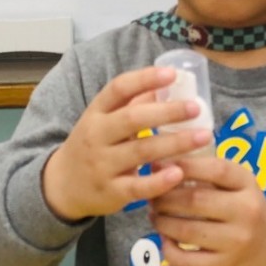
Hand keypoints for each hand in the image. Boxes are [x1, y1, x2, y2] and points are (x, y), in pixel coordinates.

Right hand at [41, 66, 212, 221]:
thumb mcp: (103, 121)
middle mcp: (96, 136)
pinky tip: (179, 172)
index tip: (172, 73)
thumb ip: (132, 104)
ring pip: (141, 151)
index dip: (145, 79)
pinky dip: (159, 180)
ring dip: (175, 143)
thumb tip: (165, 84)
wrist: (62, 186)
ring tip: (203, 136)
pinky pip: (138, 186)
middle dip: (167, 112)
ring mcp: (102, 165)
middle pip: (132, 119)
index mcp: (96, 113)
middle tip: (195, 108)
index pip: (118, 88)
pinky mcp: (111, 192)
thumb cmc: (92, 146)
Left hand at [147, 153, 265, 265]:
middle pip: (194, 200)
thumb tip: (160, 164)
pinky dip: (168, 248)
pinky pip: (185, 259)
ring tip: (154, 214)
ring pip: (185, 230)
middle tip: (152, 195)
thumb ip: (206, 173)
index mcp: (248, 185)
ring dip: (161, 221)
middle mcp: (246, 212)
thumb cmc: (245, 209)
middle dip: (164, 197)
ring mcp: (236, 242)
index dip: (184, 165)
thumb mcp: (237, 185)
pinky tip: (165, 238)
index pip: (215, 169)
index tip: (159, 164)